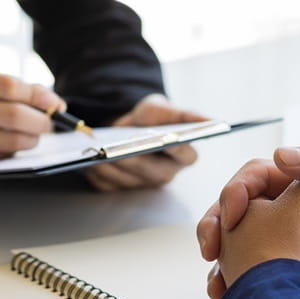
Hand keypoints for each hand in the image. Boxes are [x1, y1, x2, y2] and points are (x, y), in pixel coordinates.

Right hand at [0, 67, 60, 165]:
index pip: (10, 86)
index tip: (55, 103)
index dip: (39, 96)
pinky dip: (14, 150)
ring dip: (32, 139)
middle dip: (41, 121)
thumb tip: (53, 101)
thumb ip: (11, 88)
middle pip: (14, 115)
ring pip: (12, 140)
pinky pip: (1, 155)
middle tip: (47, 123)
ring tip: (32, 134)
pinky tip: (10, 143)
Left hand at [84, 94, 207, 190]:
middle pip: (153, 172)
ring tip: (98, 154)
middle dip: (136, 160)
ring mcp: (144, 183)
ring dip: (113, 167)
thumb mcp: (163, 109)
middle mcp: (166, 173)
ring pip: (129, 180)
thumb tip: (210, 121)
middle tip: (121, 150)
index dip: (176, 150)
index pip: (186, 155)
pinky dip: (98, 174)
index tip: (165, 140)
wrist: (123, 126)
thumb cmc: (149, 119)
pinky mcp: (122, 187)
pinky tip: (89, 163)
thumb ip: (185, 115)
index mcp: (183, 155)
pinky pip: (109, 185)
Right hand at [197, 145, 299, 298]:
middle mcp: (290, 213)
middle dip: (216, 225)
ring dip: (221, 257)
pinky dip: (236, 281)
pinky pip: (253, 275)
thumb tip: (281, 153)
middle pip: (238, 212)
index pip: (254, 179)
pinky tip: (229, 291)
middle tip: (210, 244)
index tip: (231, 213)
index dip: (235, 191)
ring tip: (215, 275)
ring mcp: (288, 244)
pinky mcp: (292, 273)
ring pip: (239, 245)